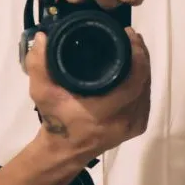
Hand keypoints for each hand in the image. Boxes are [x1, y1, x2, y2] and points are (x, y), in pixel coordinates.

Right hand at [25, 29, 150, 158]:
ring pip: (146, 88)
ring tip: (132, 47)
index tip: (128, 35)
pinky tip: (135, 67)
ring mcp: (134, 125)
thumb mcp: (41, 93)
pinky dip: (142, 80)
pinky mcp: (138, 126)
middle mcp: (125, 120)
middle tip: (130, 36)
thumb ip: (38, 66)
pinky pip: (145, 97)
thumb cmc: (56, 120)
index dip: (137, 55)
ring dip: (142, 66)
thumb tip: (43, 37)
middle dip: (141, 55)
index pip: (133, 81)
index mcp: (104, 113)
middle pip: (144, 81)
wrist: (65, 149)